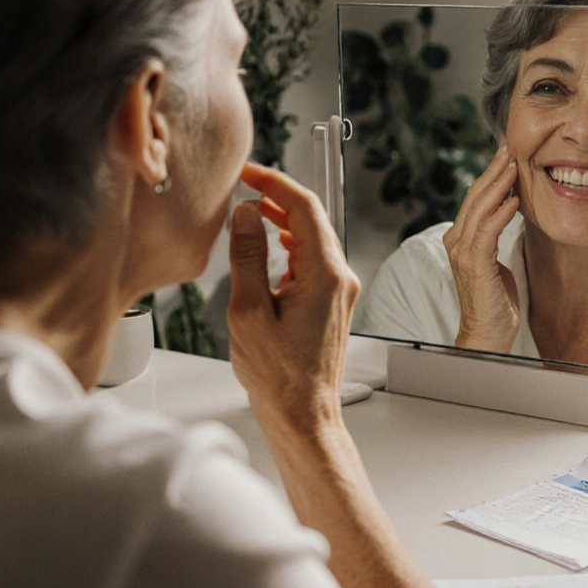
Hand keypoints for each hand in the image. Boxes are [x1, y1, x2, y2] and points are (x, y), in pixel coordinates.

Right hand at [227, 163, 358, 435]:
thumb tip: (247, 215)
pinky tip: (273, 248)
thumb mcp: (248, 311)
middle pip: (313, 220)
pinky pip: (315, 262)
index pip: (305, 208)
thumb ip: (248, 257)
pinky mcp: (334, 305)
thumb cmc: (277, 375)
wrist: (303, 415)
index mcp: (324, 275)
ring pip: (314, 240)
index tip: (249, 173)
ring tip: (254, 212)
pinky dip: (293, 247)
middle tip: (246, 186)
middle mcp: (340, 279)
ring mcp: (341, 292)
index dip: (276, 183)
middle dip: (279, 198)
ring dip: (285, 222)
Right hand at [442, 146, 520, 351]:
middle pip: (474, 198)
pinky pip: (488, 233)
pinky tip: (514, 199)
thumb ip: (495, 236)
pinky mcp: (475, 266)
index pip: (474, 199)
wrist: (487, 335)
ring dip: (498, 186)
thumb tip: (508, 210)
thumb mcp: (495, 260)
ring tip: (514, 166)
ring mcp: (463, 254)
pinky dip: (500, 214)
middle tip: (509, 149)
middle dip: (493, 171)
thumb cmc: (496, 301)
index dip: (490, 175)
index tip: (506, 155)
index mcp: (460, 239)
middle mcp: (456, 242)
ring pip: (479, 210)